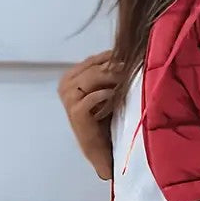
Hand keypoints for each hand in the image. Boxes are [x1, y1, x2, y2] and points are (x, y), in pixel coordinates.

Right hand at [57, 50, 121, 180]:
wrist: (100, 148)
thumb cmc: (104, 119)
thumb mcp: (105, 91)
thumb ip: (107, 73)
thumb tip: (126, 52)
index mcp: (70, 77)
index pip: (93, 60)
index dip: (112, 57)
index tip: (131, 56)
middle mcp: (66, 85)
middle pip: (92, 66)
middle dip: (114, 66)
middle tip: (133, 67)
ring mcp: (68, 99)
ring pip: (92, 78)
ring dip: (112, 77)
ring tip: (128, 79)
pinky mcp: (75, 113)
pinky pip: (92, 97)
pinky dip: (106, 95)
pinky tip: (117, 95)